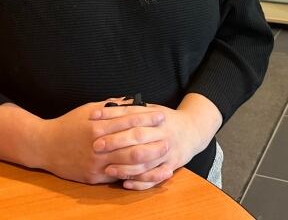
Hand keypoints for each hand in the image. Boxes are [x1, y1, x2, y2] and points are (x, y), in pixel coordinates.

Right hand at [38, 98, 167, 184]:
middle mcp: (98, 145)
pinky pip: (118, 176)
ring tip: (162, 155)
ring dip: (148, 159)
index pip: (128, 120)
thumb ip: (111, 107)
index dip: (146, 118)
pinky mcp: (94, 177)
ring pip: (127, 163)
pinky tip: (147, 172)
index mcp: (97, 125)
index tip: (160, 115)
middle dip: (152, 139)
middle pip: (131, 142)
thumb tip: (132, 100)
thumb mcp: (88, 109)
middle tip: (168, 136)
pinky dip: (134, 174)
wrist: (44, 146)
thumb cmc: (68, 125)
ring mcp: (96, 163)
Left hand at [89, 93, 221, 190]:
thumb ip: (132, 108)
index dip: (112, 115)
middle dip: (116, 141)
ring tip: (107, 168)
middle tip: (96, 145)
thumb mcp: (151, 109)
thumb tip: (107, 104)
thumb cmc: (166, 120)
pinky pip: (155, 177)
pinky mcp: (172, 165)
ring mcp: (168, 150)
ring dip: (125, 166)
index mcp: (155, 115)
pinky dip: (140, 181)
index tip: (94, 117)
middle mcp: (162, 132)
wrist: (193, 130)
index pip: (131, 114)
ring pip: (145, 160)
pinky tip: (125, 182)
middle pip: (137, 136)